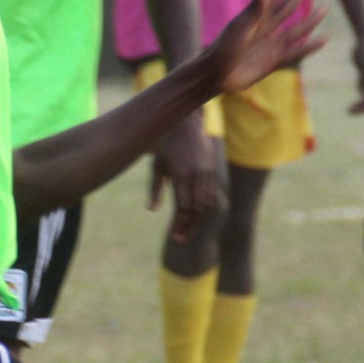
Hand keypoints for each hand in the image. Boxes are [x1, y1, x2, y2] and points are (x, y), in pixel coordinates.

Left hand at [147, 116, 222, 239]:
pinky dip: (204, 210)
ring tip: (188, 231)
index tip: (174, 236)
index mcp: (181, 176)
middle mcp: (197, 176)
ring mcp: (207, 174)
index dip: (179, 225)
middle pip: (196, 211)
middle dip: (189, 227)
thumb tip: (151, 209)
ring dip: (198, 221)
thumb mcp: (157, 165)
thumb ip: (155, 188)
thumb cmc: (167, 145)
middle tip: (180, 239)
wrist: (188, 124)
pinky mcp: (212, 171)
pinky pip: (210, 196)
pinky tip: (195, 217)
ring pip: (206, 205)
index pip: (183, 208)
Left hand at [202, 0, 324, 96]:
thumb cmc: (224, 48)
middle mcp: (267, 27)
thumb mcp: (241, 26)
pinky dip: (310, 46)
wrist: (216, 76)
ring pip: (298, 28)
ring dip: (312, 17)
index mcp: (258, 16)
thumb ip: (256, 6)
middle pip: (289, 5)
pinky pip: (297, 52)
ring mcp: (272, 44)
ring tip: (326, 5)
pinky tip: (324, 39)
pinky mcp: (274, 61)